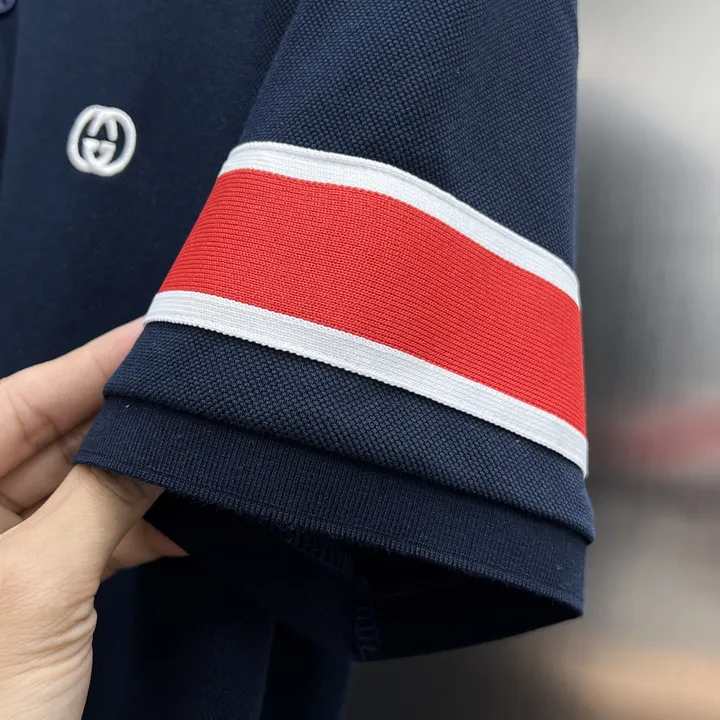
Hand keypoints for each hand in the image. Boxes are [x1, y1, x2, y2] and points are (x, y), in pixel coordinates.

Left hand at [0, 319, 184, 719]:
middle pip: (54, 441)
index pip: (19, 403)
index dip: (92, 367)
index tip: (153, 336)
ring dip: (139, 481)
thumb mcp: (38, 587)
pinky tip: (179, 525)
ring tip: (197, 454)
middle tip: (190, 393)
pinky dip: (134, 532)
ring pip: (79, 490)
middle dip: (127, 424)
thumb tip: (160, 438)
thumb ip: (102, 497)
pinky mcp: (31, 588)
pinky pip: (87, 536)